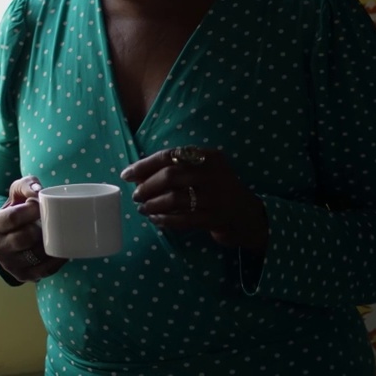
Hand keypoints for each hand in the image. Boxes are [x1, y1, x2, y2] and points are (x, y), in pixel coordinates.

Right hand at [0, 176, 67, 281]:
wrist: (8, 237)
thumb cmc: (17, 210)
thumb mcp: (16, 194)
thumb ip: (26, 185)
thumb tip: (38, 191)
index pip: (12, 217)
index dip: (30, 210)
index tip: (41, 204)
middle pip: (24, 238)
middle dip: (41, 229)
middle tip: (51, 221)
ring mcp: (9, 264)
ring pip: (35, 256)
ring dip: (49, 245)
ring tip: (58, 235)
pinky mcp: (23, 275)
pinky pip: (44, 270)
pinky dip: (56, 261)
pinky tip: (62, 251)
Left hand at [121, 146, 267, 250]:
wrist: (248, 216)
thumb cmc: (215, 191)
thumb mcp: (201, 173)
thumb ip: (173, 170)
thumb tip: (135, 175)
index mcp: (209, 157)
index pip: (169, 156)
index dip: (144, 165)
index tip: (126, 175)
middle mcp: (215, 173)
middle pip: (170, 176)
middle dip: (147, 186)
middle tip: (136, 196)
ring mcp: (217, 197)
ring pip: (174, 199)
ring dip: (153, 204)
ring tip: (143, 209)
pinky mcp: (217, 218)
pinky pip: (183, 219)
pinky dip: (165, 220)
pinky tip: (156, 220)